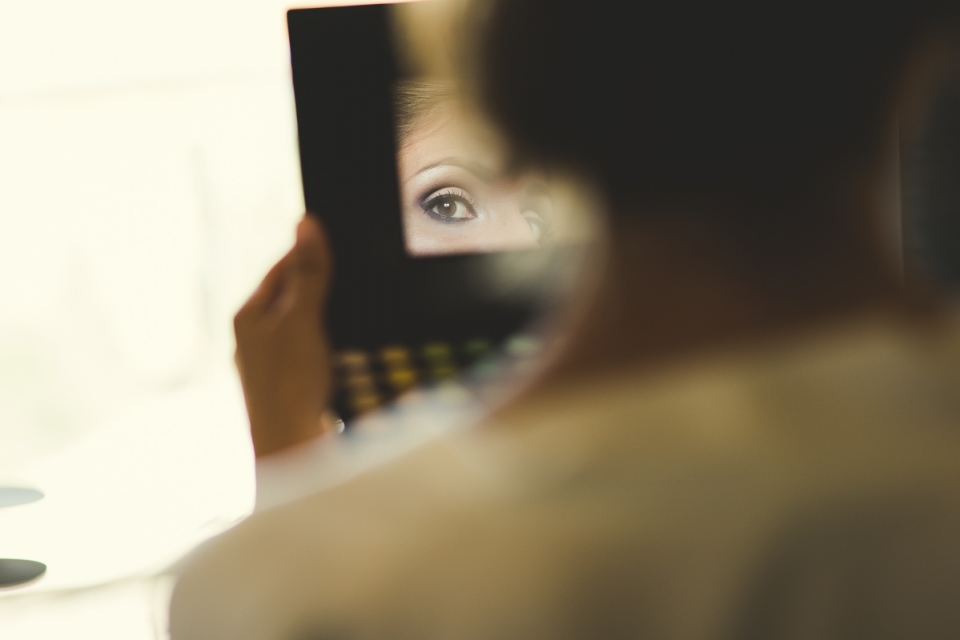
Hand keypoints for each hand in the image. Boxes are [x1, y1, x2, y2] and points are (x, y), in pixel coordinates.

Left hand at [233, 215, 332, 457]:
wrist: (291, 448)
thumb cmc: (289, 383)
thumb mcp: (302, 319)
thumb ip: (307, 273)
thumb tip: (307, 224)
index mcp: (248, 315)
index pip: (281, 267)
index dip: (309, 252)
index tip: (340, 240)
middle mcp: (254, 338)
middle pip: (294, 298)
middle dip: (323, 289)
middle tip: (356, 279)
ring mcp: (271, 365)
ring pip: (306, 327)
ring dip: (331, 321)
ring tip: (357, 315)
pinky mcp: (290, 387)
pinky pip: (316, 354)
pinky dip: (334, 348)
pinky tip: (351, 353)